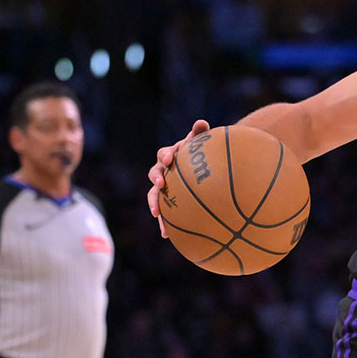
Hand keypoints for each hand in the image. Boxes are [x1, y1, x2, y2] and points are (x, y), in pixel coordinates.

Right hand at [146, 120, 209, 237]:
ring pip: (155, 195)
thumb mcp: (201, 145)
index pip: (165, 154)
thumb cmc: (202, 155)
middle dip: (157, 179)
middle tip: (161, 184)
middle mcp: (164, 171)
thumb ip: (200, 135)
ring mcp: (165, 187)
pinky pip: (164, 212)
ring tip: (157, 214)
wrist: (202, 168)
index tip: (170, 160)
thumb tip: (202, 122)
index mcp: (171, 156)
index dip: (166, 156)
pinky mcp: (168, 201)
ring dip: (155, 203)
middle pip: (155, 173)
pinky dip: (164, 223)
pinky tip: (166, 235)